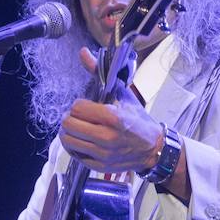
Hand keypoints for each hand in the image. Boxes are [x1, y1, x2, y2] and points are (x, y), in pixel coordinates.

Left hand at [58, 47, 162, 173]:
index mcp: (113, 117)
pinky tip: (84, 140)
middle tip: (76, 117)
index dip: (78, 105)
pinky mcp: (99, 166)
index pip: (76, 108)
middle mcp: (106, 137)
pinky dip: (75, 146)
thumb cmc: (137, 119)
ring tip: (78, 128)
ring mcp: (102, 153)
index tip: (85, 106)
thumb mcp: (122, 94)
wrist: (153, 148)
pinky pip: (74, 154)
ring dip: (68, 132)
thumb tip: (83, 53)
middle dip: (69, 118)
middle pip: (67, 125)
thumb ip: (99, 73)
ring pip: (67, 140)